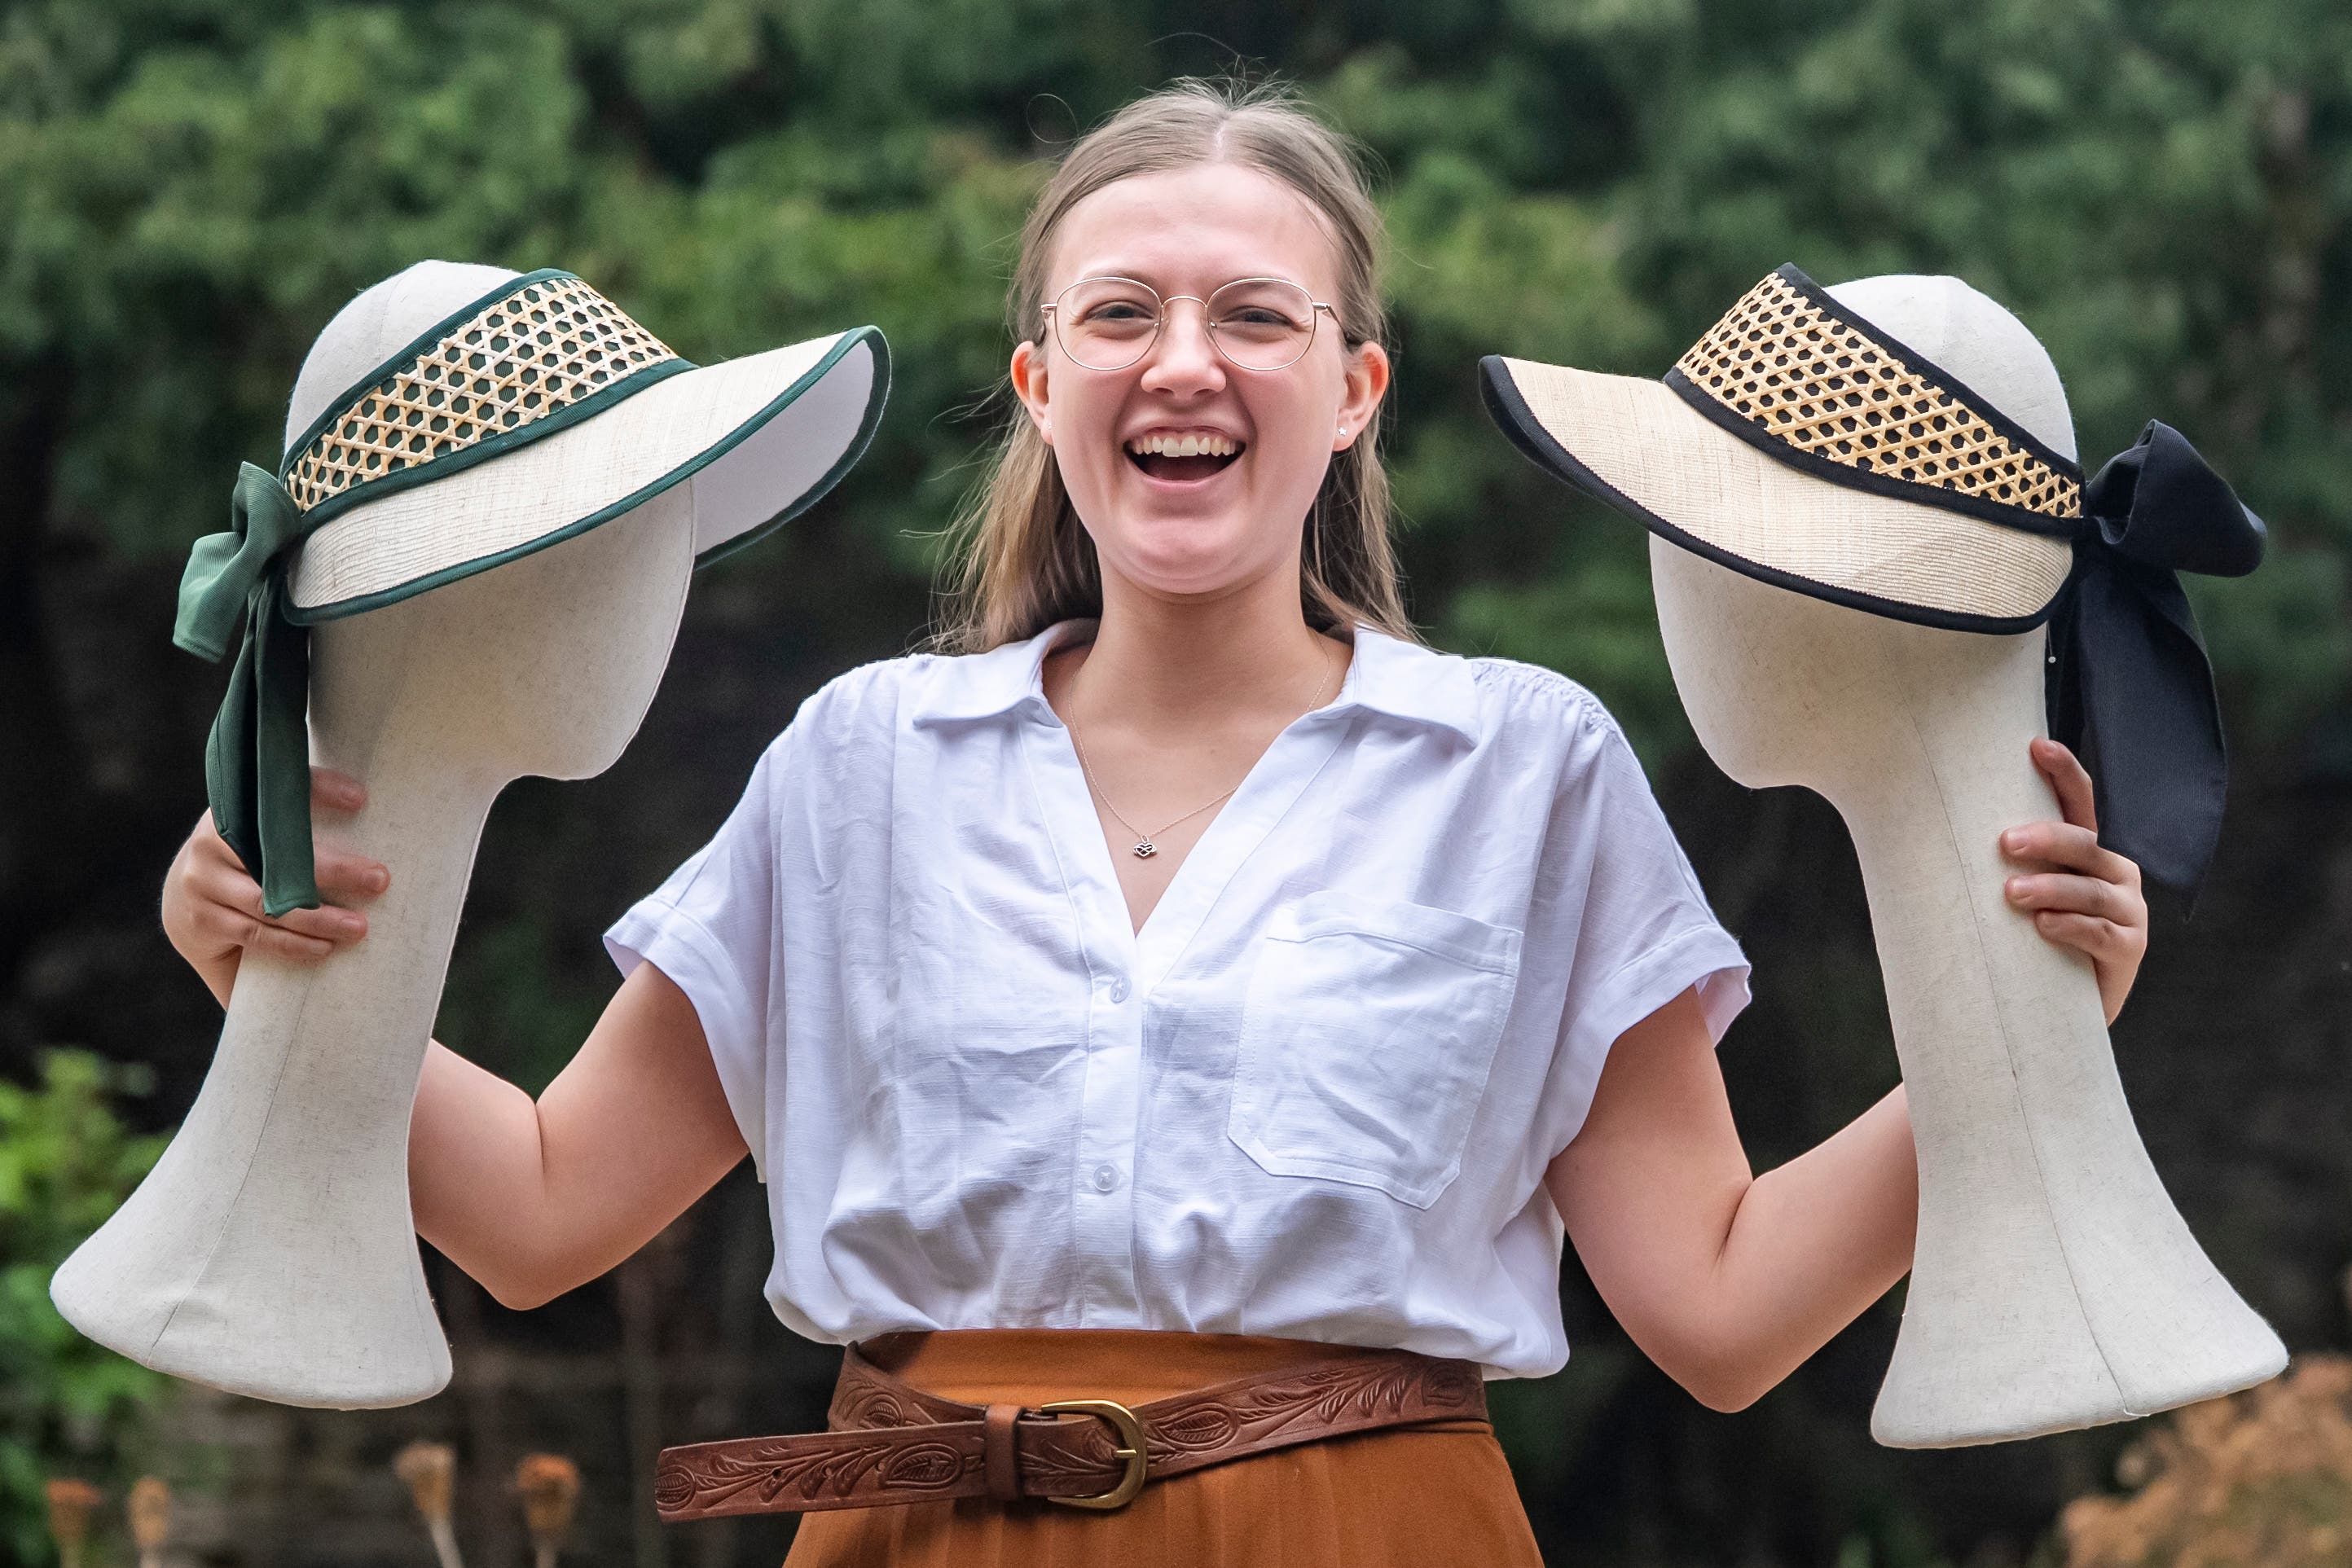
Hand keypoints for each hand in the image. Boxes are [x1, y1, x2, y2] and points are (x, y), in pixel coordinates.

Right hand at [162, 767, 388, 1005]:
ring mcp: (203, 883)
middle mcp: (211, 841)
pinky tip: (324, 947)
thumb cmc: (249, 861)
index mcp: (232, 808)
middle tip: (379, 880)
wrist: (188, 900)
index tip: (360, 799)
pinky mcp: (203, 921)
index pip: (274, 793)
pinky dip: (293, 943)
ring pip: (267, 903)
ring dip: (318, 918)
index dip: (318, 791)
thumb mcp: (265, 832)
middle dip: (334, 870)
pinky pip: (254, 933)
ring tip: (359, 927)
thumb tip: (364, 802)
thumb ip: (298, 816)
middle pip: (277, 856)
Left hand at [2000, 737, 2146, 1024]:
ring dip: (2051, 888)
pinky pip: (2101, 932)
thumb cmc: (2026, 941)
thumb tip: (1925, 831)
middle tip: (2005, 842)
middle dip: (2047, 838)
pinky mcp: (2130, 948)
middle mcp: (2115, 873)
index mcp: (2087, 852)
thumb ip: (1995, 864)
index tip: (2037, 745)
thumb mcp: (2012, 897)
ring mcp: (2128, 910)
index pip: (2080, 802)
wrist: (2053, 1008)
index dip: (2064, 772)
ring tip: (2012, 894)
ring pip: (2090, 889)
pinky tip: (2043, 926)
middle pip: (2083, 844)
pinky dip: (2070, 927)